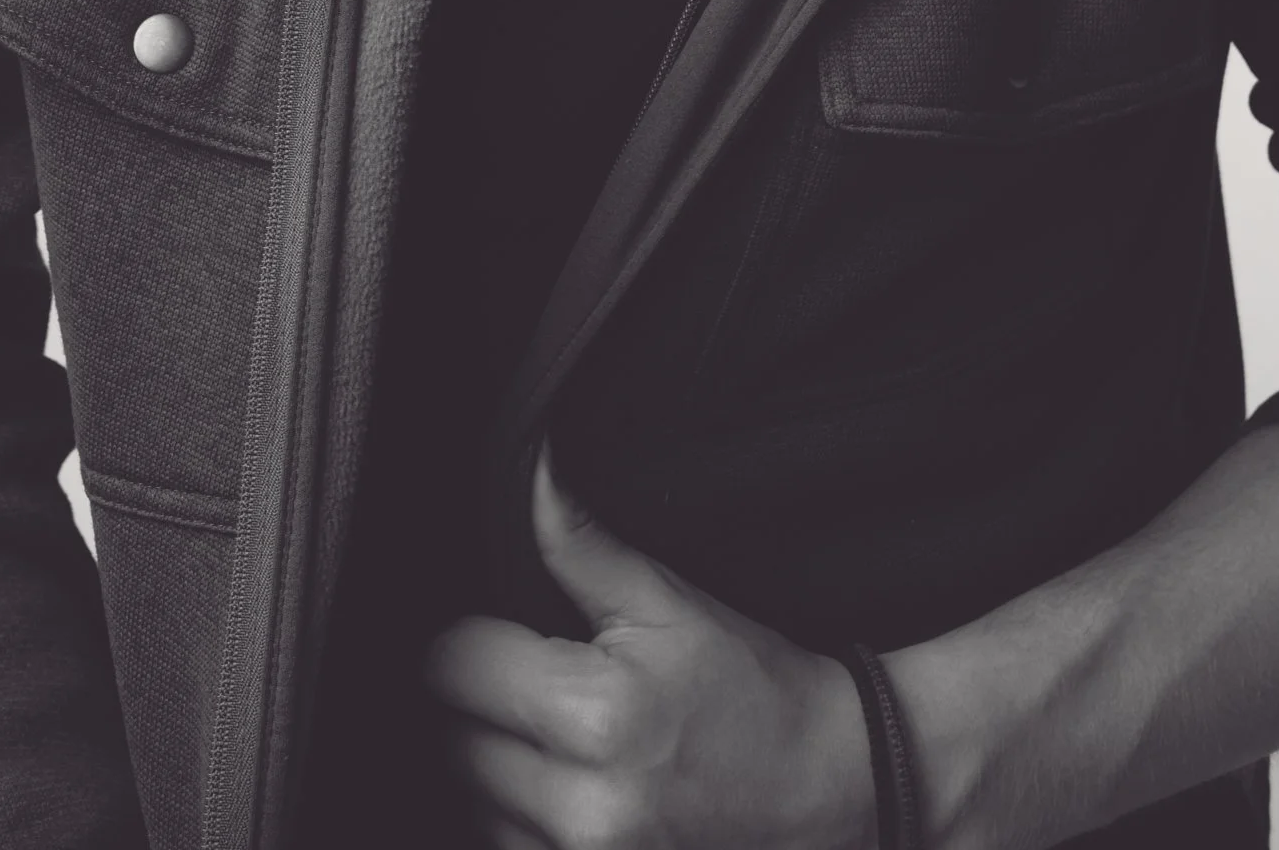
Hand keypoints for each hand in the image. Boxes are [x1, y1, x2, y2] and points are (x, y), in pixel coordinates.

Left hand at [423, 447, 876, 849]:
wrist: (828, 787)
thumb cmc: (750, 689)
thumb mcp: (668, 602)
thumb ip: (579, 542)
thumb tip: (532, 468)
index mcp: (594, 717)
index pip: (450, 667)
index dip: (465, 639)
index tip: (494, 632)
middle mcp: (581, 808)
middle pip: (450, 742)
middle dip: (476, 704)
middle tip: (527, 679)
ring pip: (471, 804)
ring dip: (492, 768)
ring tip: (550, 736)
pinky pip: (508, 847)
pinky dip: (520, 817)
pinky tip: (563, 785)